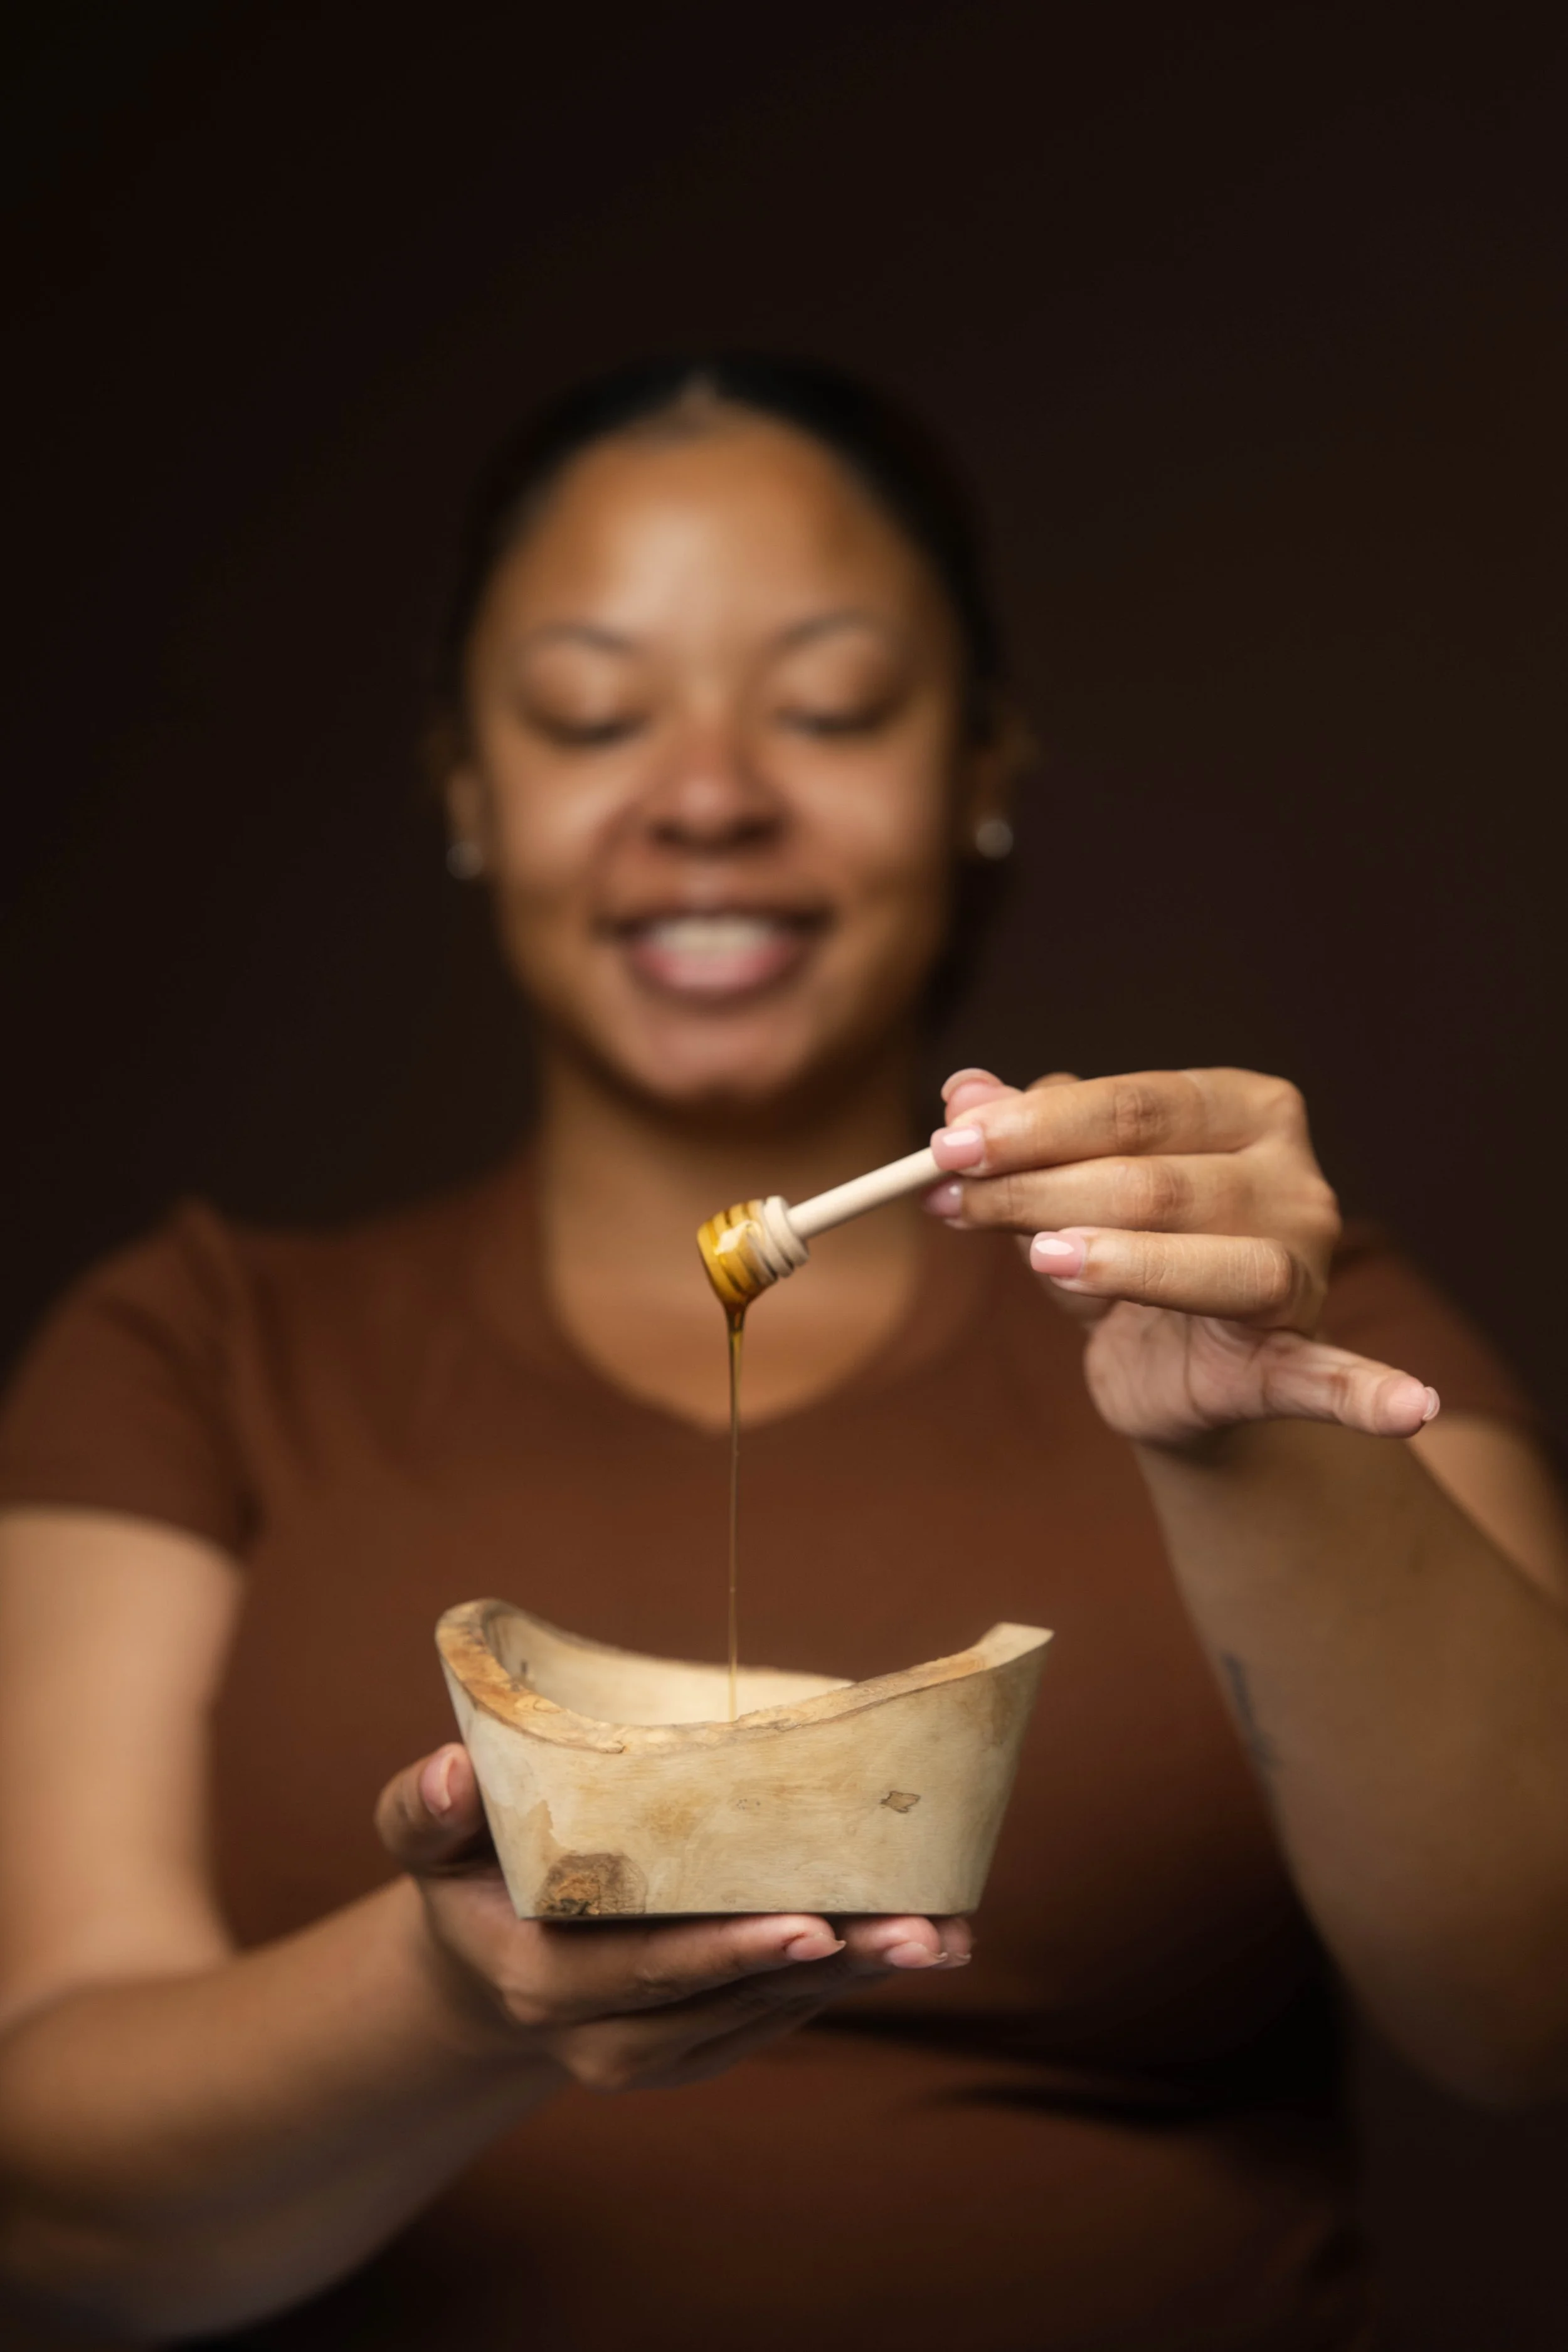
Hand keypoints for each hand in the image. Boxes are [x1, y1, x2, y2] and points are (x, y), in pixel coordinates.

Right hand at [375, 1744, 969, 2092]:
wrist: (482, 1964)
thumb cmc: (463, 1872)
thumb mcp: (423, 1840)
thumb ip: (424, 1808)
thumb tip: (451, 1765)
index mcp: (540, 1983)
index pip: (647, 1970)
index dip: (730, 1949)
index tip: (811, 1921)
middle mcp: (605, 2038)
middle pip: (733, 2000)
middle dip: (832, 1965)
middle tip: (921, 1930)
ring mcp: (661, 2052)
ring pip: (775, 2012)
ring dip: (863, 1973)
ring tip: (945, 1930)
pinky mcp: (705, 2047)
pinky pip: (787, 2013)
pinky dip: (852, 1976)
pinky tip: (920, 1937)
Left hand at [927, 1066, 1440, 1448]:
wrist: (1166, 1366)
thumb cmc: (1118, 1250)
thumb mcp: (1061, 1188)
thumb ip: (1020, 1141)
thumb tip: (963, 1093)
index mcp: (1244, 1108)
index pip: (1135, 1102)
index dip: (1036, 1124)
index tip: (948, 1143)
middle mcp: (1293, 1177)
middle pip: (1157, 1179)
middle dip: (1041, 1189)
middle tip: (951, 1200)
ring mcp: (1306, 1266)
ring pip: (1214, 1260)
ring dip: (1120, 1261)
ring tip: (1042, 1261)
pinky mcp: (1295, 1355)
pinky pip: (1335, 1377)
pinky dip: (1369, 1396)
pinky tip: (1408, 1411)